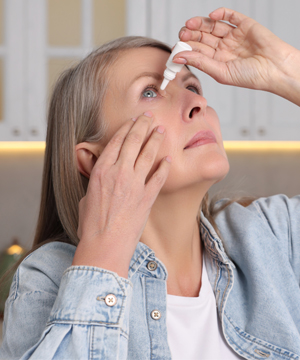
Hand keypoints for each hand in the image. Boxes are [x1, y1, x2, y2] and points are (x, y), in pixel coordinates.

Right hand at [73, 113, 170, 277]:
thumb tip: (104, 179)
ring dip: (155, 140)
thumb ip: (98, 183)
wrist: (104, 247)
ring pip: (148, 154)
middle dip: (142, 125)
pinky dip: (164, 167)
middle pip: (133, 141)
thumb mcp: (87, 197)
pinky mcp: (147, 198)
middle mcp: (119, 172)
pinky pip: (159, 177)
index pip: (116, 141)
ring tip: (161, 130)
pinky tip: (169, 159)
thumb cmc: (91, 226)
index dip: (126, 128)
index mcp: (101, 171)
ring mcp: (135, 184)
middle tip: (149, 116)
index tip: (133, 120)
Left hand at [174, 7, 299, 96]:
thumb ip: (201, 63)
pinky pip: (229, 16)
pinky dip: (220, 13)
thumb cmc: (251, 76)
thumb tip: (179, 57)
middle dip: (191, 34)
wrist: (275, 69)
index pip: (197, 52)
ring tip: (189, 24)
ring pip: (212, 26)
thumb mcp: (221, 72)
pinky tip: (211, 17)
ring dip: (200, 23)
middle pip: (202, 37)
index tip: (176, 47)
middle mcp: (223, 47)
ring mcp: (233, 35)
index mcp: (217, 61)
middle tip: (182, 33)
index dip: (186, 48)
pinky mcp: (244, 25)